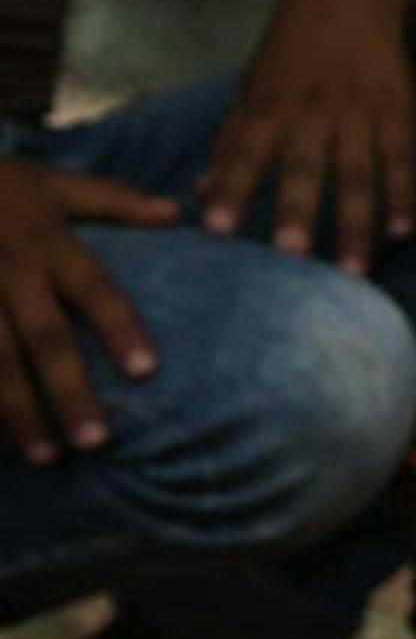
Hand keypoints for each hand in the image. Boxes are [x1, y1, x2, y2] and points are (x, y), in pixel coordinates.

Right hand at [0, 158, 171, 461]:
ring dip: (17, 411)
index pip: (94, 290)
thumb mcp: (49, 181)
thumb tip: (175, 212)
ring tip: (45, 457)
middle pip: (43, 338)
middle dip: (68, 390)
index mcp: (46, 242)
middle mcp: (9, 272)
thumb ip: (111, 199)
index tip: (146, 371)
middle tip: (96, 442)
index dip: (120, 329)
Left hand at [200, 0, 415, 272]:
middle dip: (296, 210)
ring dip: (354, 222)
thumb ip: (230, 140)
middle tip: (290, 256)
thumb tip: (200, 192)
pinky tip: (402, 230)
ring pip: (356, 173)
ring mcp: (357, 110)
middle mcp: (311, 109)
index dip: (230, 189)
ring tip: (353, 270)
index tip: (217, 230)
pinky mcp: (395, 108)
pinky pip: (399, 158)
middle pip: (304, 166)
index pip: (244, 152)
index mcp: (268, 103)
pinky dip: (402, 195)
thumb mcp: (252, 86)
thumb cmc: (290, 52)